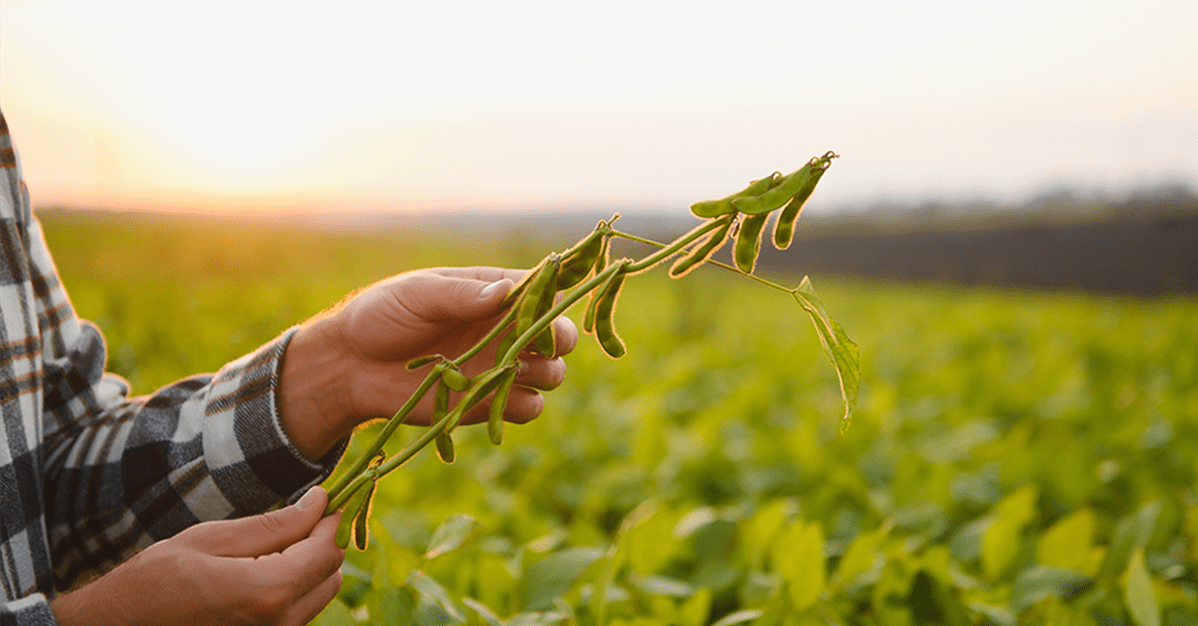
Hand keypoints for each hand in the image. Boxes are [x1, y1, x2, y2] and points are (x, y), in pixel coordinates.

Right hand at [51, 487, 343, 625]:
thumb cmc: (155, 579)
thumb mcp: (212, 539)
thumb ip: (274, 524)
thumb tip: (319, 503)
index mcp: (267, 591)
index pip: (328, 549)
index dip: (331, 518)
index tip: (323, 496)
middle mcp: (279, 623)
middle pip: (332, 573)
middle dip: (323, 541)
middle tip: (296, 516)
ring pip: (320, 593)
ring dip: (309, 564)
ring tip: (272, 544)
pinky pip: (299, 610)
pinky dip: (294, 585)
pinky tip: (262, 568)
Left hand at [279, 267, 578, 459]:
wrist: (352, 366)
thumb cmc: (382, 316)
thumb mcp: (418, 295)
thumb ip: (461, 296)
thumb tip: (507, 292)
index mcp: (492, 292)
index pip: (542, 291)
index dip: (552, 301)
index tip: (543, 312)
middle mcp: (505, 329)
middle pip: (558, 335)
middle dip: (557, 342)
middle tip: (536, 348)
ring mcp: (500, 367)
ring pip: (552, 373)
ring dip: (544, 374)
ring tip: (514, 373)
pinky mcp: (489, 402)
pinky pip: (529, 408)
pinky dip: (524, 405)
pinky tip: (499, 399)